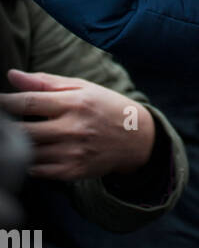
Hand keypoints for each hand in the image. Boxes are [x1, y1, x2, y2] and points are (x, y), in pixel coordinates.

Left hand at [0, 70, 154, 180]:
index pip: (30, 102)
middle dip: (6, 127)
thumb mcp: (81, 87)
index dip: (5, 103)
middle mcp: (74, 128)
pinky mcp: (73, 172)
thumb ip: (45, 82)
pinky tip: (30, 151)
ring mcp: (73, 152)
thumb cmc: (104, 106)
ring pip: (29, 152)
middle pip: (24, 131)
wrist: (136, 138)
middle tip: (2, 122)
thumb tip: (11, 75)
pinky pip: (38, 171)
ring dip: (17, 145)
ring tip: (14, 137)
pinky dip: (29, 162)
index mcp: (75, 102)